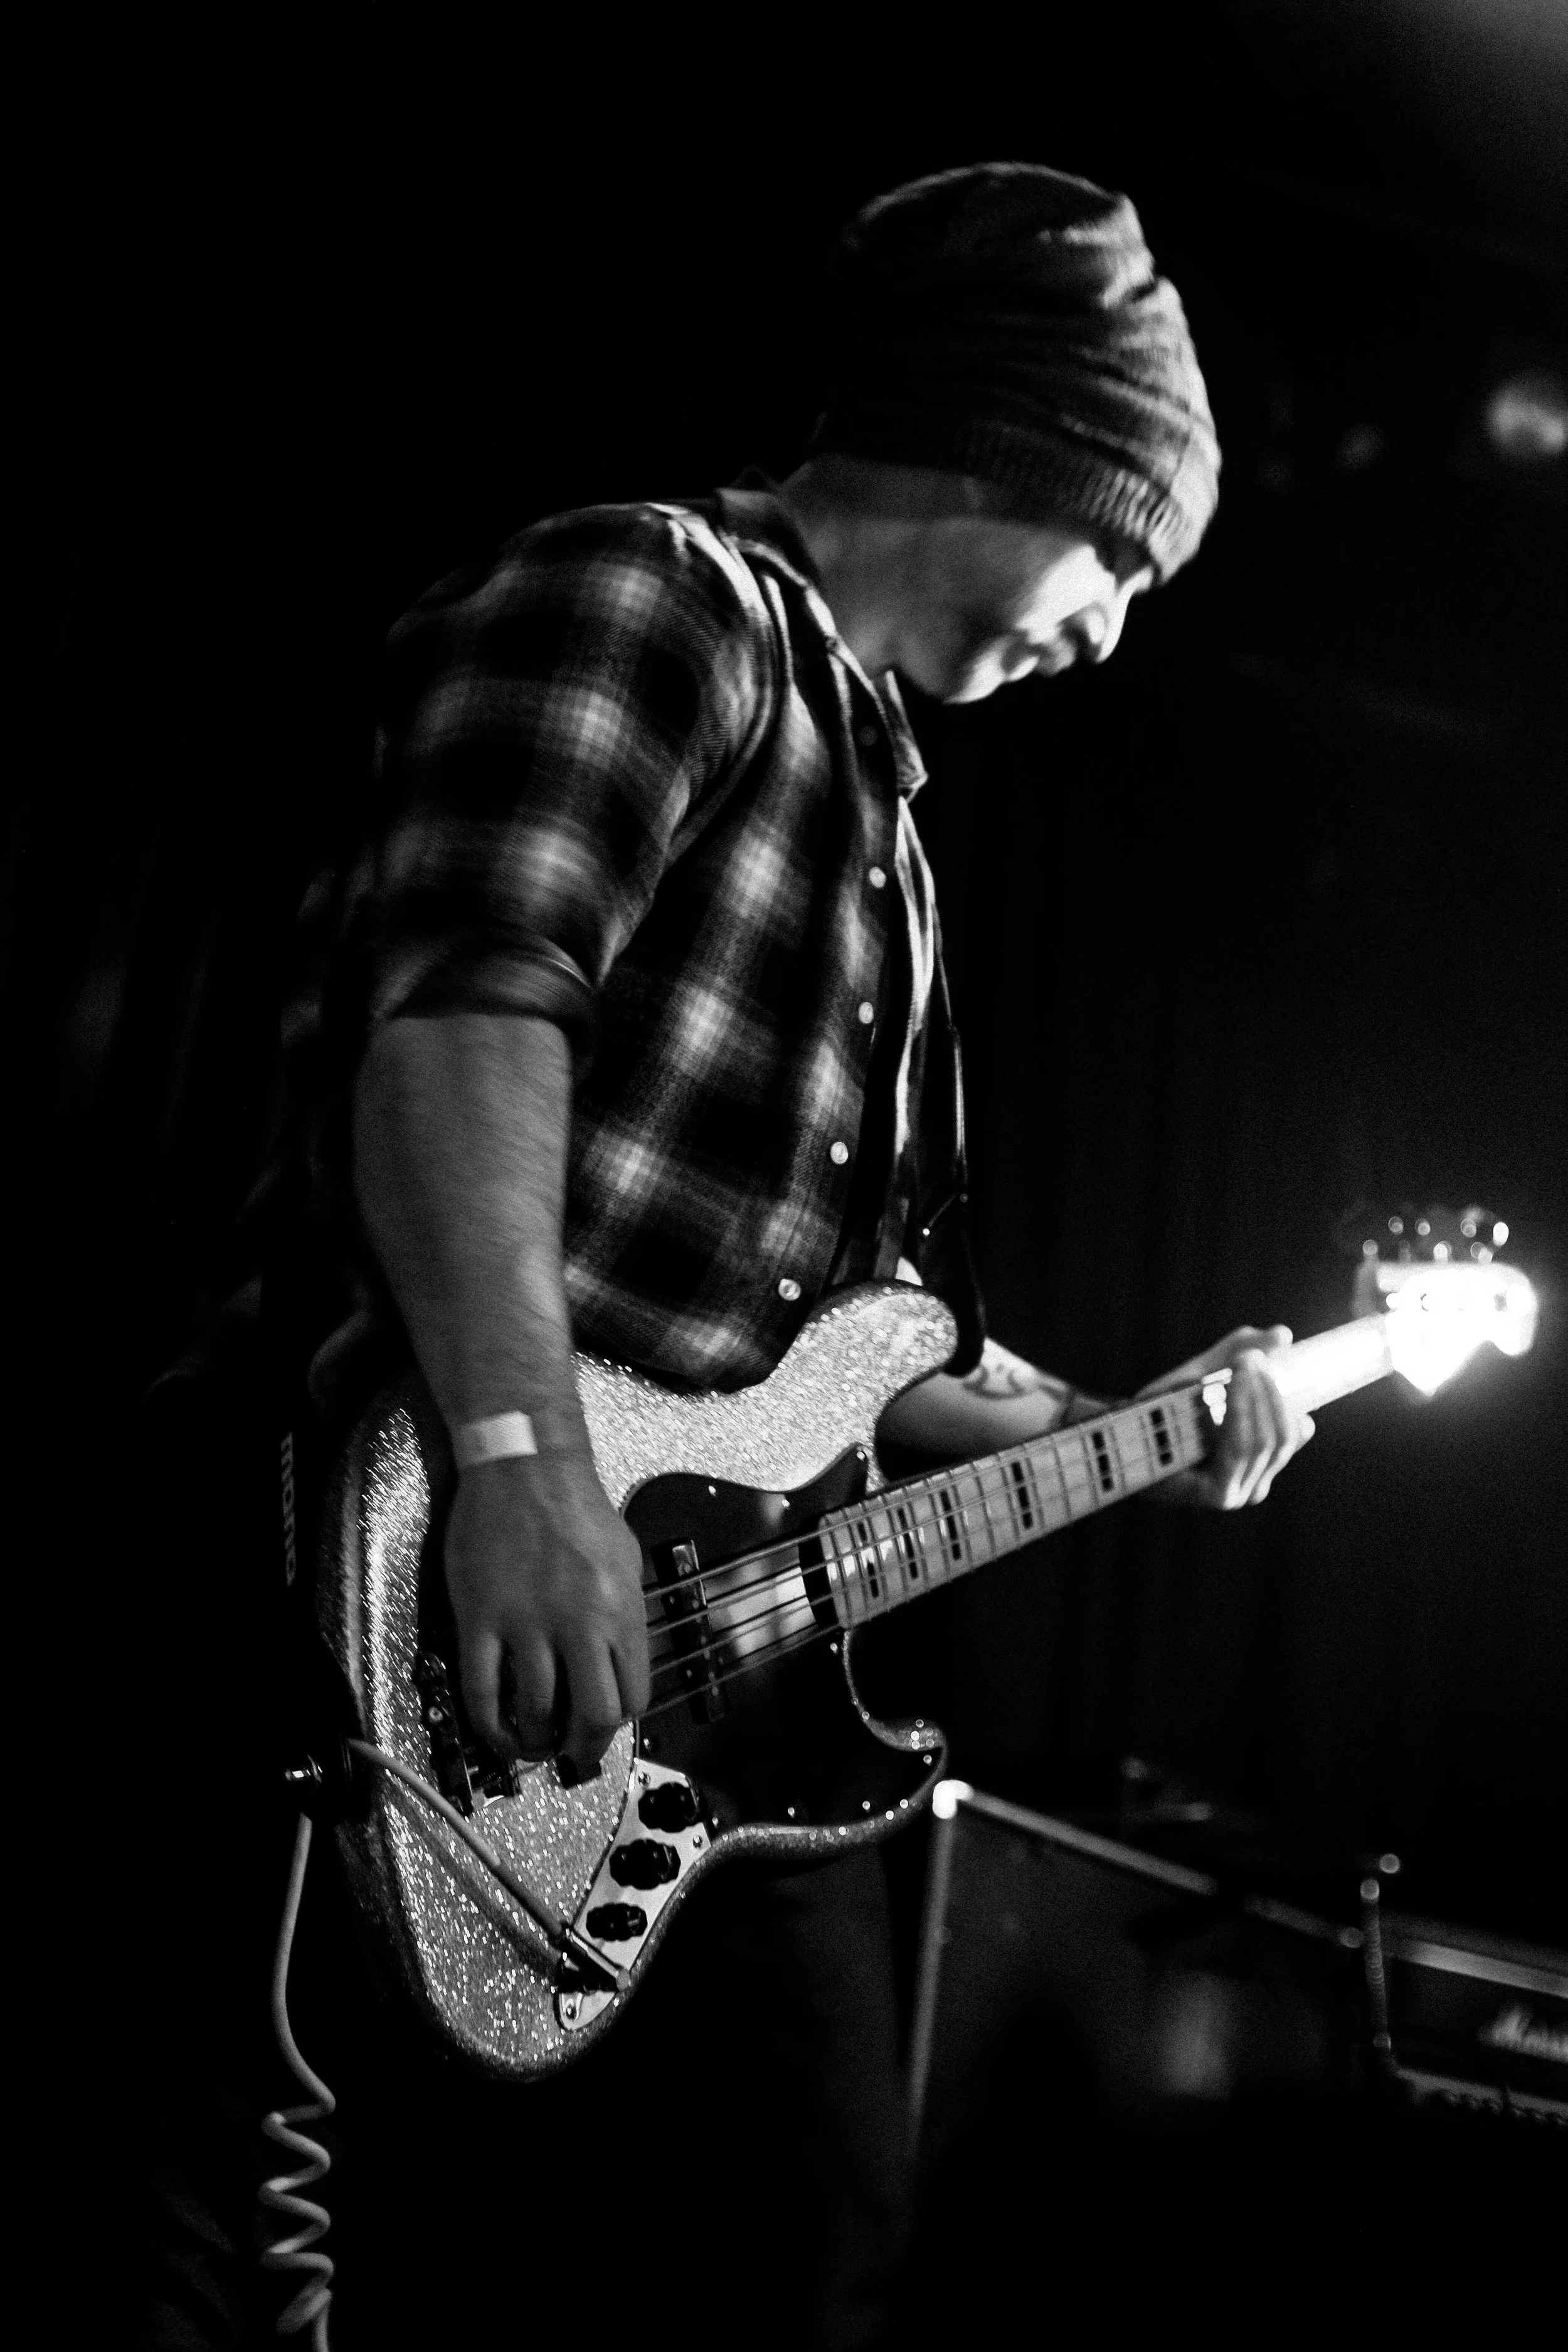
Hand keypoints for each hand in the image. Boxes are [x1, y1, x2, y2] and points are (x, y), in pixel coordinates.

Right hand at [444, 1448, 650, 1776]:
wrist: (525, 1465)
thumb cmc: (578, 1507)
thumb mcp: (624, 1561)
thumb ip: (624, 1618)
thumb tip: (619, 1668)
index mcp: (620, 1611)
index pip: (631, 1697)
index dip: (616, 1724)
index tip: (600, 1726)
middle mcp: (579, 1623)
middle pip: (592, 1716)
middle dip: (582, 1747)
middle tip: (569, 1750)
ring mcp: (526, 1623)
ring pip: (535, 1711)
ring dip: (534, 1740)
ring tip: (531, 1740)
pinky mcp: (480, 1618)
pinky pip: (481, 1690)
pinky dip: (489, 1724)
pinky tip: (495, 1730)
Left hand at [1137, 1324, 1313, 1508]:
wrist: (1122, 1434)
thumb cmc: (1162, 1410)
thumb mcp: (1206, 1373)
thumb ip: (1239, 1353)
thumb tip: (1284, 1333)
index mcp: (1258, 1463)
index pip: (1292, 1432)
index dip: (1287, 1397)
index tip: (1270, 1364)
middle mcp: (1254, 1485)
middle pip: (1280, 1435)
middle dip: (1271, 1391)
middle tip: (1252, 1357)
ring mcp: (1238, 1494)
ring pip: (1262, 1441)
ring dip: (1256, 1396)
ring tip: (1244, 1363)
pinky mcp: (1219, 1495)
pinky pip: (1239, 1449)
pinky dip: (1239, 1413)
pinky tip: (1233, 1386)